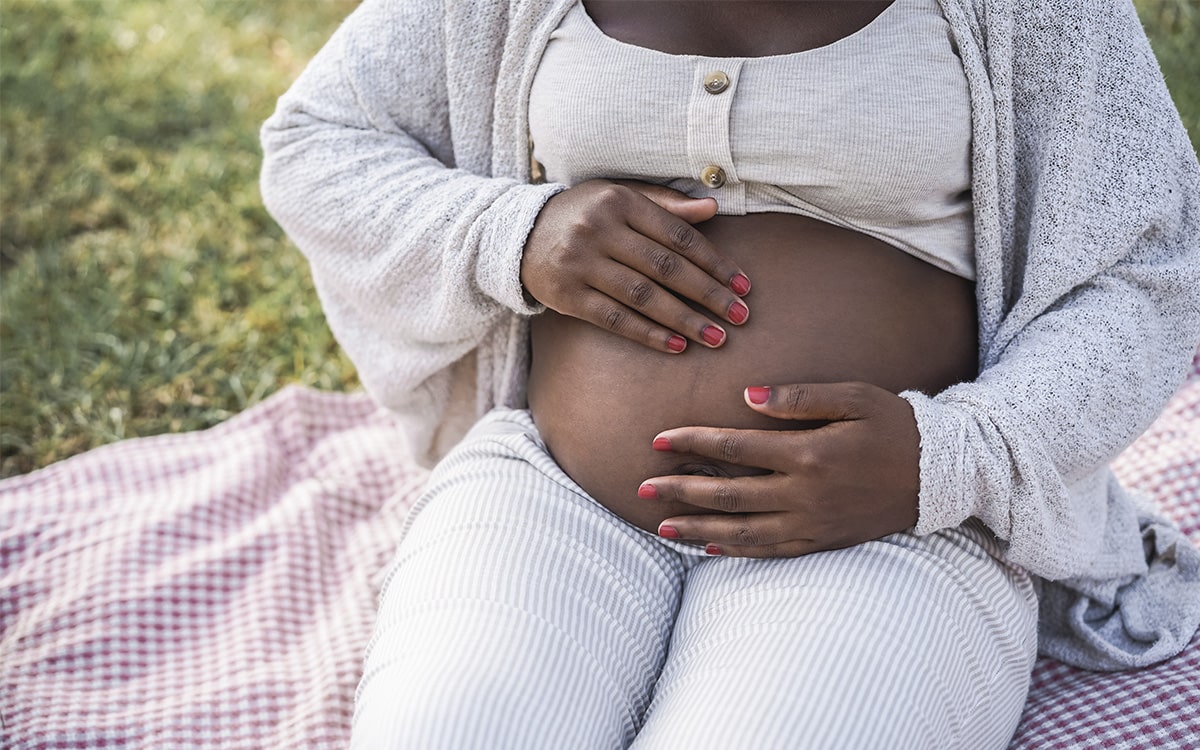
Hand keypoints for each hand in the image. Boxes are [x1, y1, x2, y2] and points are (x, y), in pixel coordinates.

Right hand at [521, 179, 751, 352]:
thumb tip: (713, 208)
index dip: (715, 262)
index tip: (743, 284)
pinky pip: (614, 318)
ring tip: (716, 337)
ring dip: (684, 319)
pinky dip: (647, 333)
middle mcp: (599, 230)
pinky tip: (676, 345)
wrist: (519, 235)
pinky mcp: (567, 294)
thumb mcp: (619, 197)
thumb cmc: (583, 214)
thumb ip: (665, 204)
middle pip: (665, 267)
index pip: (678, 236)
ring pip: (643, 296)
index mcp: (619, 201)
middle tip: (741, 315)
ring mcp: (580, 264)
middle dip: (708, 294)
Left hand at [640, 382, 920, 556]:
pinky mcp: (822, 541)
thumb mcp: (853, 397)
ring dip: (697, 527)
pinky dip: (734, 550)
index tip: (658, 439)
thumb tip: (745, 397)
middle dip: (680, 489)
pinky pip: (770, 552)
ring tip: (660, 524)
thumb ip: (798, 397)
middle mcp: (804, 494)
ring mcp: (812, 523)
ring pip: (742, 530)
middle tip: (641, 485)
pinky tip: (708, 545)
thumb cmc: (894, 426)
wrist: (941, 475)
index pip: (735, 447)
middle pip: (728, 493)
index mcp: (808, 453)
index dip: (693, 441)